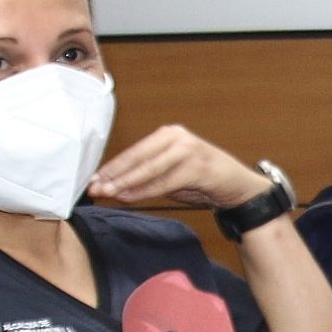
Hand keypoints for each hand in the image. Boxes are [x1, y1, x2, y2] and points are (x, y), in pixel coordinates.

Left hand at [90, 124, 268, 210]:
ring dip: (125, 183)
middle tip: (95, 188)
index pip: (133, 151)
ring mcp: (188, 150)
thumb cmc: (203, 180)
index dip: (112, 167)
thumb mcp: (171, 175)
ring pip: (148, 169)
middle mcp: (177, 137)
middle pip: (137, 158)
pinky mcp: (197, 167)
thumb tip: (115, 186)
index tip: (93, 179)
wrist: (238, 186)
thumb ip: (147, 177)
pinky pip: (164, 182)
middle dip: (114, 175)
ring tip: (108, 193)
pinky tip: (128, 197)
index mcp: (168, 134)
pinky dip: (144, 191)